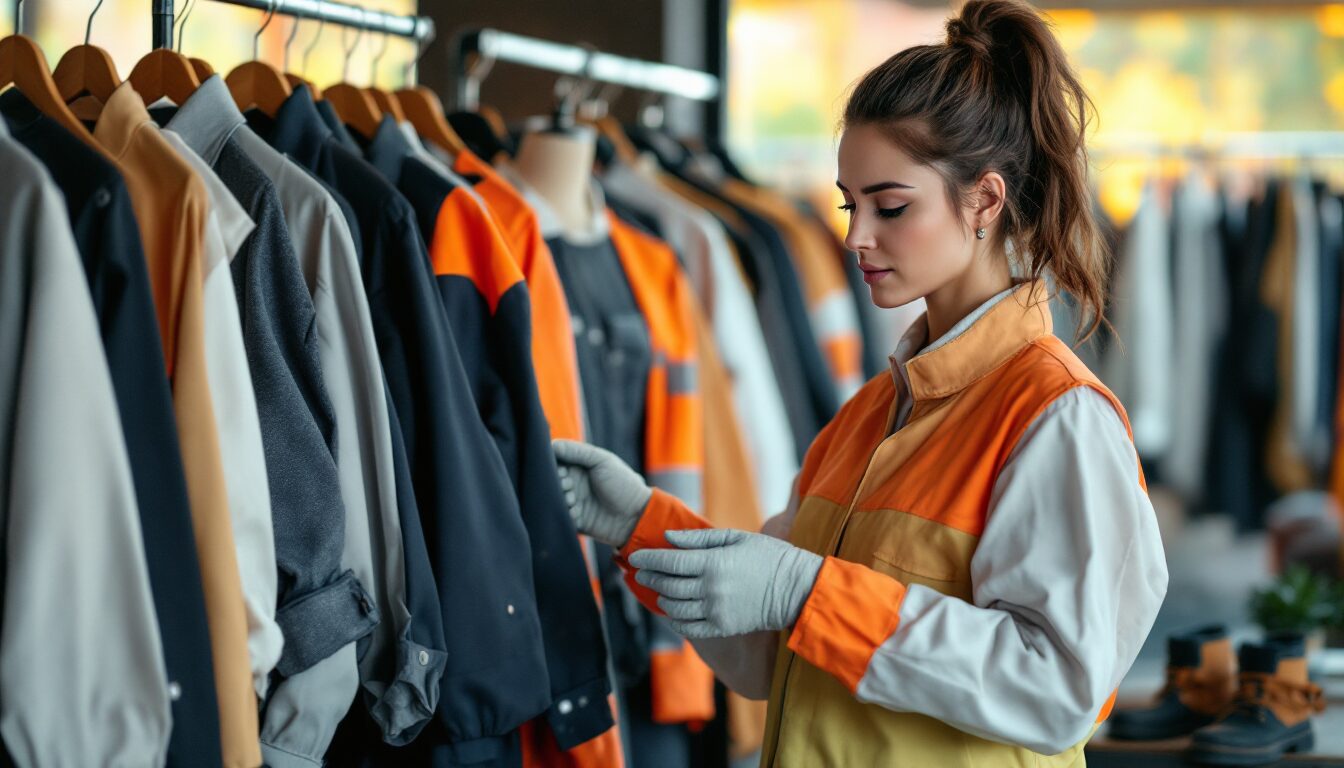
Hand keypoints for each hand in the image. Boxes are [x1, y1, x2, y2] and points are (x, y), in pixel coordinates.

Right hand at [553, 439, 652, 548]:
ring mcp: (573, 501)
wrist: (635, 515)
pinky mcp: (574, 519)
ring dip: (561, 498)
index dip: (552, 464)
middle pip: (551, 480)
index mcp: (579, 466)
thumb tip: (552, 444)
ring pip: (554, 498)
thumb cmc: (622, 483)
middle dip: (557, 482)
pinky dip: (566, 513)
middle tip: (568, 485)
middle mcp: (573, 482)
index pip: (555, 460)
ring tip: (574, 500)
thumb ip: (577, 451)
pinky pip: (560, 516)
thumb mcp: (602, 460)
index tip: (561, 468)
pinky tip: (578, 512)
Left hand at [627, 529, 822, 638]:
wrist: (796, 590)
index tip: (635, 557)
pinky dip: (675, 619)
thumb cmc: (769, 557)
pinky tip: (672, 611)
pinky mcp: (722, 628)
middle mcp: (711, 589)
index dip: (649, 559)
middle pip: (668, 584)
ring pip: (674, 607)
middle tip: (640, 571)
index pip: (670, 561)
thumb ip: (699, 540)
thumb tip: (668, 539)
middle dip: (650, 577)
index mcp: (714, 563)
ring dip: (661, 598)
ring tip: (658, 589)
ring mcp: (716, 611)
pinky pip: (688, 627)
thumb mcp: (736, 538)